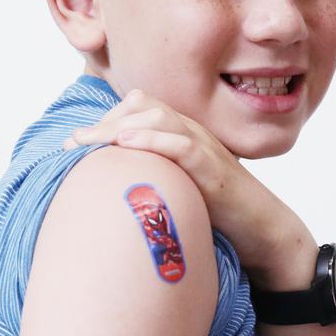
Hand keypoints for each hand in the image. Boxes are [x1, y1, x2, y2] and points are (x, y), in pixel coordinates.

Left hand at [64, 90, 314, 289]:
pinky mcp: (215, 172)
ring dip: (119, 127)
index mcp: (184, 135)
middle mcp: (194, 134)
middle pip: (145, 106)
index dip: (106, 117)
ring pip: (161, 119)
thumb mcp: (179, 185)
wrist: (263, 229)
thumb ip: (153, 173)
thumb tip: (111, 184)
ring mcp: (206, 150)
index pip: (141, 106)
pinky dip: (154, 141)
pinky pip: (184, 147)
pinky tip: (127, 144)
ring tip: (87, 142)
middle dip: (104, 121)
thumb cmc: (218, 211)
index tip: (77, 142)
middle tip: (72, 143)